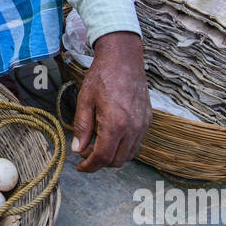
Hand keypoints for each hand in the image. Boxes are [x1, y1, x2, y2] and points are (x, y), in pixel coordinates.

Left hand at [72, 31, 151, 171]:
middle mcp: (133, 128)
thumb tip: (77, 149)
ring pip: (128, 155)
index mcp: (116, 124)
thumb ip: (82, 127)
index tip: (80, 166)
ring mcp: (143, 125)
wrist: (124, 58)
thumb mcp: (85, 100)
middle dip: (100, 162)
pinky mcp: (147, 120)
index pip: (103, 157)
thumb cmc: (103, 76)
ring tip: (97, 143)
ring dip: (112, 156)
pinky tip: (111, 135)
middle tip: (86, 151)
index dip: (90, 166)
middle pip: (117, 161)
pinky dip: (123, 146)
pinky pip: (136, 143)